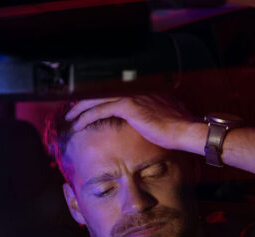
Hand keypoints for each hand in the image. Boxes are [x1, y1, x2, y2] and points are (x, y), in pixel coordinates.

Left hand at [66, 95, 202, 151]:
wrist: (185, 131)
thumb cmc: (177, 129)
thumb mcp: (162, 117)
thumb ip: (150, 114)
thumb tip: (145, 121)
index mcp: (143, 89)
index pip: (114, 90)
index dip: (98, 98)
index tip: (87, 106)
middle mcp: (136, 88)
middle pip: (102, 91)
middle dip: (85, 100)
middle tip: (72, 110)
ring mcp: (132, 95)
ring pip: (98, 98)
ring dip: (81, 108)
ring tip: (70, 118)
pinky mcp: (128, 105)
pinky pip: (101, 109)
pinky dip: (87, 117)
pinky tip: (78, 124)